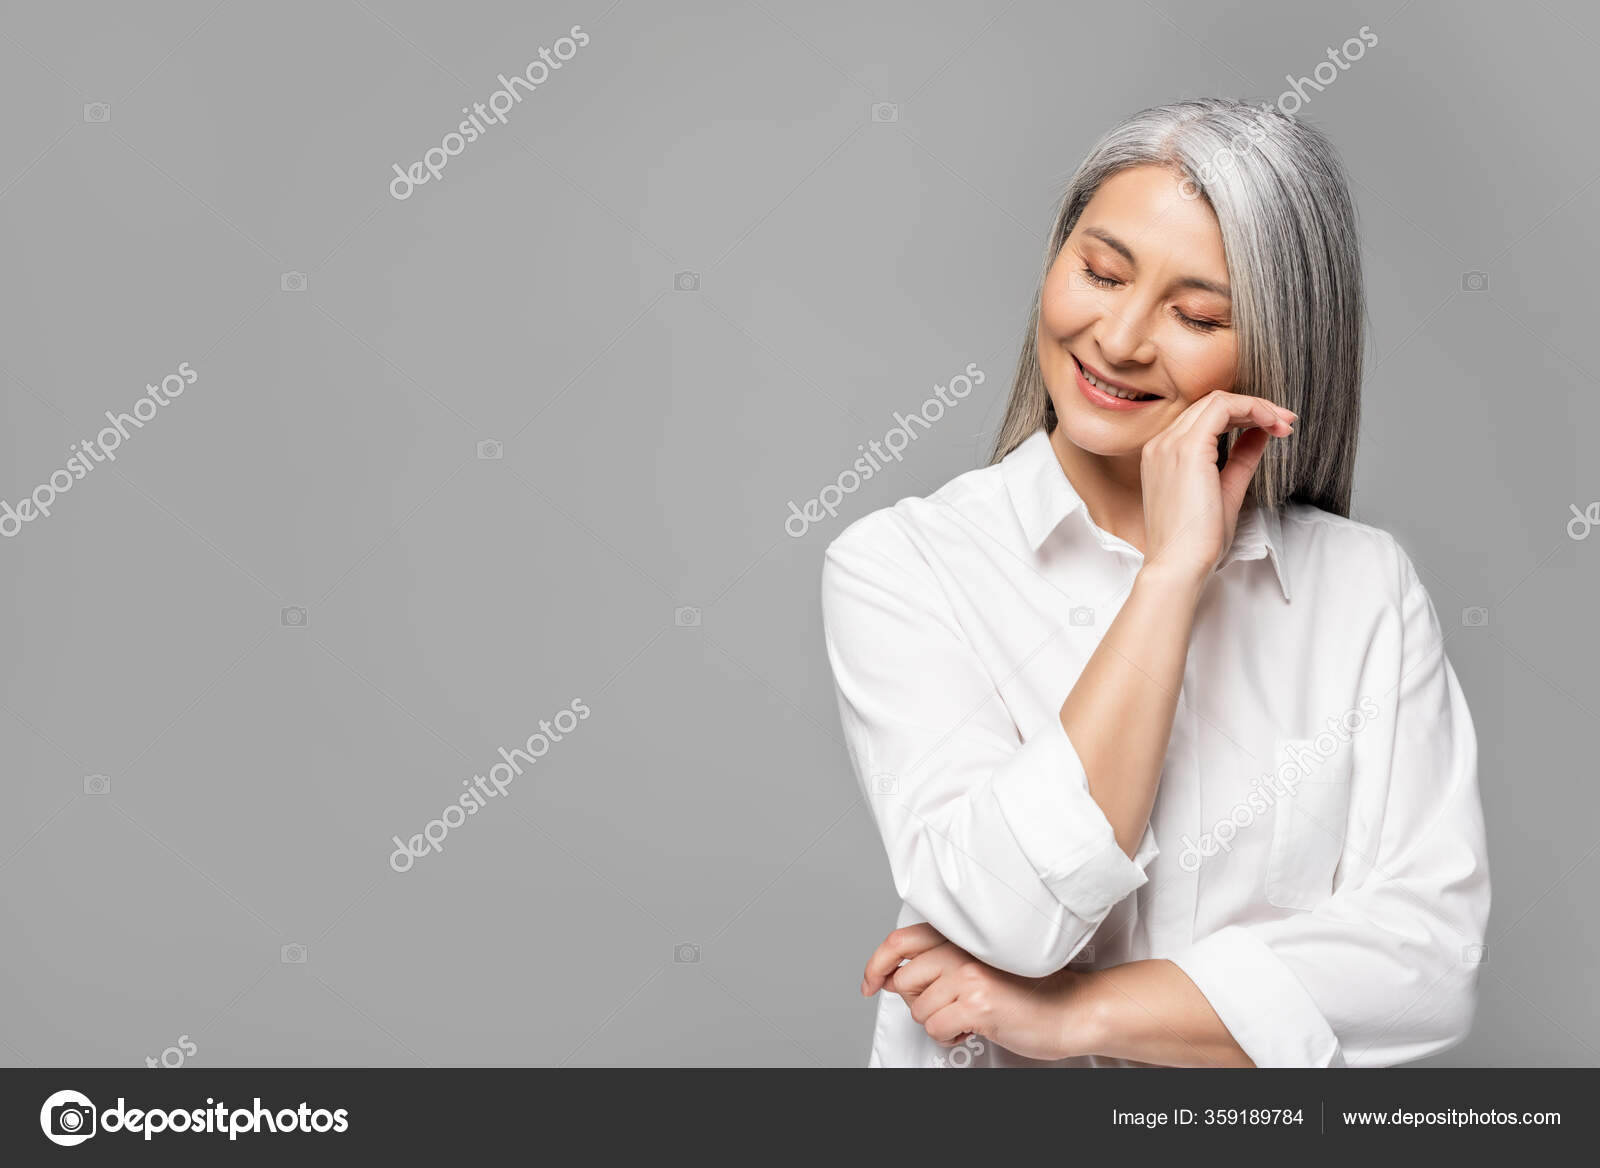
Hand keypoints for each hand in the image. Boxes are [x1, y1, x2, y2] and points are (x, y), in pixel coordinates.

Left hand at [861, 924, 1098, 1060]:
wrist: (1071, 1008)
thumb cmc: (1029, 989)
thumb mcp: (980, 963)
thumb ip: (939, 961)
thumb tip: (890, 976)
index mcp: (961, 936)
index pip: (901, 941)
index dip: (876, 963)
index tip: (871, 982)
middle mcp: (962, 950)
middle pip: (904, 980)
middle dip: (919, 1002)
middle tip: (947, 1005)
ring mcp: (969, 976)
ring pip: (919, 1009)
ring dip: (939, 1021)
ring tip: (967, 1015)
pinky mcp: (977, 1004)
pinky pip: (936, 1028)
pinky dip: (951, 1036)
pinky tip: (973, 1027)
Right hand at [1138, 391, 1293, 582]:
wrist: (1180, 565)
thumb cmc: (1198, 542)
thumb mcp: (1226, 492)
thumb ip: (1241, 460)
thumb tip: (1259, 434)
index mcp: (1164, 456)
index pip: (1205, 418)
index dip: (1243, 415)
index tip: (1274, 428)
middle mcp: (1162, 445)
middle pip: (1211, 404)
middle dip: (1254, 407)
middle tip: (1285, 422)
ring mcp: (1170, 444)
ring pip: (1217, 401)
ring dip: (1255, 407)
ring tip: (1282, 424)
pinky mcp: (1186, 449)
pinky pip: (1222, 409)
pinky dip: (1251, 409)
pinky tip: (1272, 424)